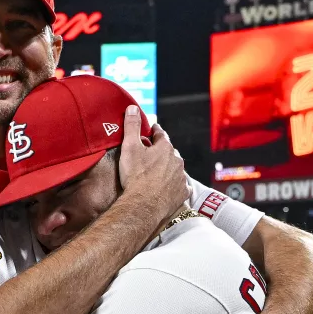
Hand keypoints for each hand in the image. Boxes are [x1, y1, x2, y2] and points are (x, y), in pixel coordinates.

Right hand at [117, 105, 188, 223]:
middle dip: (161, 151)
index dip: (154, 131)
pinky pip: (181, 186)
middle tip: (151, 153)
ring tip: (158, 172)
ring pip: (176, 169)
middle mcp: (177, 161)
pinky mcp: (183, 193)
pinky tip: (169, 188)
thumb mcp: (129, 147)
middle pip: (169, 152)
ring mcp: (181, 178)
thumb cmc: (136, 176)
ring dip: (168, 168)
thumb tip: (133, 108)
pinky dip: (175, 186)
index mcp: (165, 148)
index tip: (152, 130)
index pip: (161, 134)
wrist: (144, 205)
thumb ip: (132, 126)